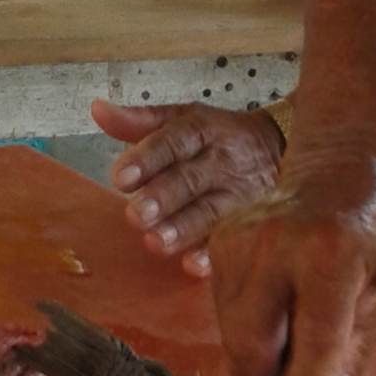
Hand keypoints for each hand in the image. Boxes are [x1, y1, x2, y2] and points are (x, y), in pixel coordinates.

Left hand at [90, 100, 285, 276]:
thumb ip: (139, 121)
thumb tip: (97, 110)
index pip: (174, 141)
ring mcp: (240, 193)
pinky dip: (215, 254)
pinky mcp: (252, 221)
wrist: (278, 146)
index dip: (148, 158)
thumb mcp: (182, 119)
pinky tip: (194, 265)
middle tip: (136, 214)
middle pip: (191, 179)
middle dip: (163, 197)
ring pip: (212, 212)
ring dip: (184, 228)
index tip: (120, 178)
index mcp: (201, 130)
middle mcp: (222, 161)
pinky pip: (234, 239)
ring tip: (156, 242)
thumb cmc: (216, 137)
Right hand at [207, 149, 375, 375]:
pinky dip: (250, 328)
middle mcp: (274, 246)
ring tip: (296, 333)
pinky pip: (224, 315)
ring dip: (261, 357)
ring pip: (232, 340)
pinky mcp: (217, 243)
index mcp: (330, 254)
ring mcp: (237, 243)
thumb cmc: (371, 232)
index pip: (312, 340)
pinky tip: (278, 307)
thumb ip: (350, 354)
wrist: (339, 167)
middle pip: (250, 350)